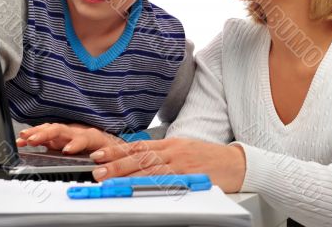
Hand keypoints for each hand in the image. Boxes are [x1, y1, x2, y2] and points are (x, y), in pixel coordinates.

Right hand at [16, 122, 121, 153]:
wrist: (111, 145)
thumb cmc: (111, 151)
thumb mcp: (113, 157)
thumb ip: (107, 163)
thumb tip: (103, 172)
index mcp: (93, 137)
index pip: (85, 137)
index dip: (76, 143)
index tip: (67, 150)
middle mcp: (79, 132)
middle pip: (62, 130)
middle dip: (47, 134)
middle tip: (34, 140)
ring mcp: (68, 134)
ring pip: (51, 130)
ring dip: (37, 133)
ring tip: (24, 137)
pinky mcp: (60, 138)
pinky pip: (45, 135)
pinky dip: (33, 137)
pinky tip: (22, 140)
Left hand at [89, 138, 245, 192]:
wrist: (234, 162)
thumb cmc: (207, 156)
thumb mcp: (183, 148)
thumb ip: (163, 153)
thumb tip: (140, 157)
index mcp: (169, 144)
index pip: (138, 146)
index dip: (118, 150)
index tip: (100, 153)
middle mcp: (172, 151)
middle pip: (139, 156)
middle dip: (116, 162)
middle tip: (96, 166)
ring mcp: (180, 164)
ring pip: (148, 168)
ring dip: (126, 173)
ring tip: (107, 177)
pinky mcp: (189, 176)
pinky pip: (166, 180)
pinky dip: (148, 183)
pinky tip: (135, 186)